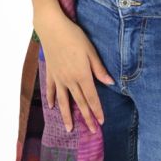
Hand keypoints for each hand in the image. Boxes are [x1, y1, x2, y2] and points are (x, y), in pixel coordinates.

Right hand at [34, 13, 114, 133]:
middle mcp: (69, 80)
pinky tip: (52, 107)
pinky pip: (51, 90)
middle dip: (87, 118)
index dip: (97, 111)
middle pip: (80, 102)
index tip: (101, 122)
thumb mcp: (91, 51)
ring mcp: (58, 78)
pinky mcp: (50, 73)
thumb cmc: (74, 37)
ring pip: (64, 101)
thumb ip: (99, 69)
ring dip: (67, 116)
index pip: (92, 98)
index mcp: (82, 75)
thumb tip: (110, 83)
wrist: (52, 28)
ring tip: (69, 129)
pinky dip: (52, 99)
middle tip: (92, 131)